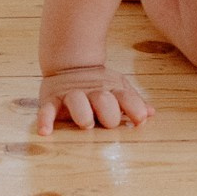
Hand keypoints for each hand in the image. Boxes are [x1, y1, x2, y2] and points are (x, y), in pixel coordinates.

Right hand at [37, 65, 154, 135]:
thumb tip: (151, 113)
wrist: (70, 64)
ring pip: (77, 101)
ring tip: (86, 123)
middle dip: (108, 112)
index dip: (134, 107)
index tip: (141, 119)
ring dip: (82, 112)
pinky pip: (47, 109)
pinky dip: (45, 120)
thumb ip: (133, 102)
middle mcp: (92, 92)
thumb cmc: (99, 86)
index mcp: (111, 90)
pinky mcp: (51, 99)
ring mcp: (71, 95)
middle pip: (103, 100)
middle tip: (110, 123)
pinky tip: (45, 132)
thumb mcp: (118, 88)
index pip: (125, 97)